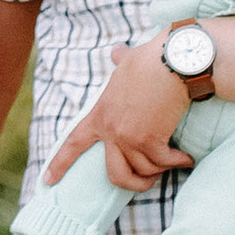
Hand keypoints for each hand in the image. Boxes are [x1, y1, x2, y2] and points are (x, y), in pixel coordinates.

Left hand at [45, 39, 199, 192]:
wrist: (170, 61)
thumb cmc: (151, 60)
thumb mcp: (127, 63)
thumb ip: (120, 61)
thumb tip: (117, 50)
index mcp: (100, 113)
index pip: (74, 142)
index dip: (60, 163)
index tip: (47, 181)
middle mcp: (111, 129)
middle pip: (115, 174)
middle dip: (133, 184)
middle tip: (147, 182)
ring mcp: (128, 137)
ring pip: (145, 171)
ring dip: (161, 169)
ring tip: (174, 159)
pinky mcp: (150, 140)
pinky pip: (164, 163)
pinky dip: (178, 162)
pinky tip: (187, 158)